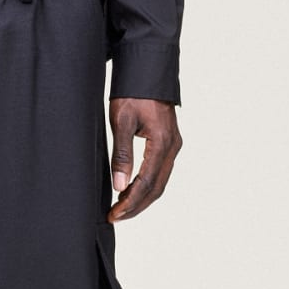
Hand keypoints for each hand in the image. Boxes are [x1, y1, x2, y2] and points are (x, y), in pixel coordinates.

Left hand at [107, 96, 180, 221]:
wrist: (147, 71)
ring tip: (121, 208)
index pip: (147, 182)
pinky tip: (132, 190)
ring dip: (142, 198)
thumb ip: (122, 154)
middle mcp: (173, 146)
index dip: (131, 202)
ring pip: (160, 182)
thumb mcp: (121, 121)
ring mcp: (173, 145)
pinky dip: (147, 185)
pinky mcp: (169, 142)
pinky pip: (161, 171)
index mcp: (162, 142)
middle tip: (116, 217)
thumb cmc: (133, 93)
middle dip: (136, 205)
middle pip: (157, 187)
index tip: (115, 214)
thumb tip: (120, 185)